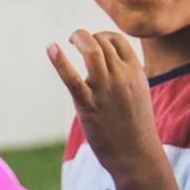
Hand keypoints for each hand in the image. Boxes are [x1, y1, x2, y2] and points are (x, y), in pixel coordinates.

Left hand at [48, 30, 162, 181]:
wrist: (137, 154)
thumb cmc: (135, 127)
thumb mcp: (138, 94)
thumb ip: (126, 78)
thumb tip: (111, 67)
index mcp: (136, 72)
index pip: (118, 40)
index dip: (101, 35)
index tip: (92, 42)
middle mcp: (122, 76)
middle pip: (102, 42)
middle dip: (86, 37)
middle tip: (75, 40)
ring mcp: (105, 90)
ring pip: (91, 51)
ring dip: (77, 39)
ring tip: (67, 41)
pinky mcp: (88, 105)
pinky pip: (72, 78)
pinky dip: (60, 61)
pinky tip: (51, 49)